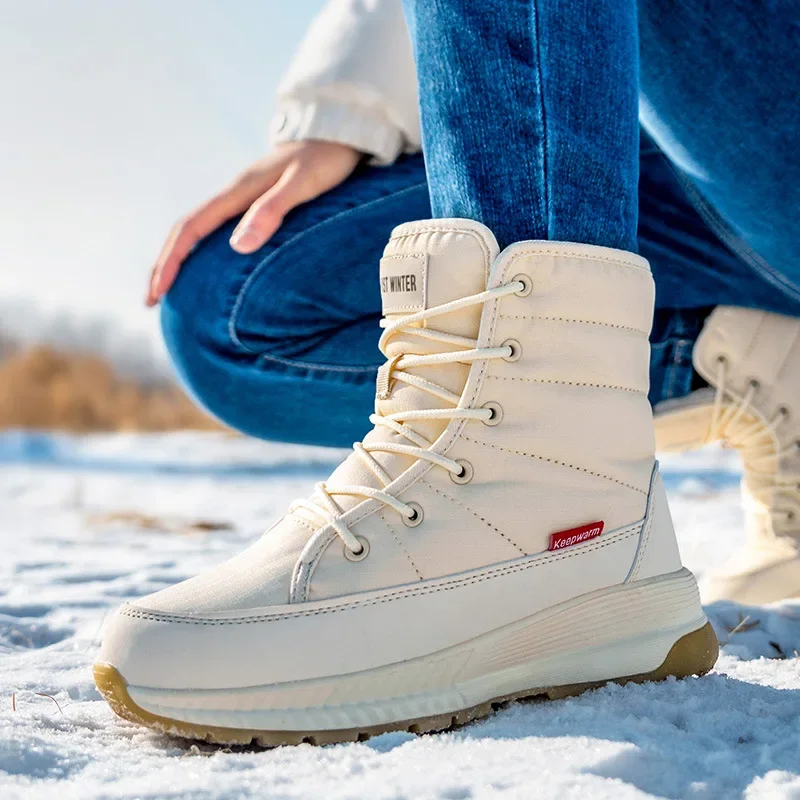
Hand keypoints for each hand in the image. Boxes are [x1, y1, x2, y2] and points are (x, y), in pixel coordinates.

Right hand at [146, 140, 361, 305]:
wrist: (339, 133)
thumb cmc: (326, 160)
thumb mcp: (302, 185)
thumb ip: (272, 211)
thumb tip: (237, 246)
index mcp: (239, 192)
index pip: (191, 229)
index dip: (171, 261)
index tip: (157, 292)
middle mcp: (234, 194)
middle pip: (186, 231)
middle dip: (165, 265)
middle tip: (150, 300)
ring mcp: (243, 198)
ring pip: (198, 230)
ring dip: (179, 259)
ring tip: (170, 290)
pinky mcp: (256, 201)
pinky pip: (217, 229)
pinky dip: (203, 251)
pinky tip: (209, 269)